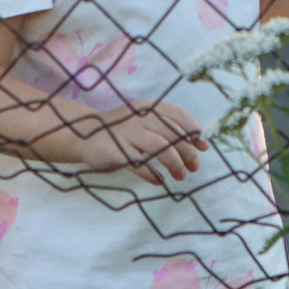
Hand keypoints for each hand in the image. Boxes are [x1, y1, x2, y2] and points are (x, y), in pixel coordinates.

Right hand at [64, 98, 206, 184]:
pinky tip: (159, 180)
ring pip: (160, 147)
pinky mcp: (116, 151)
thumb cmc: (124, 132)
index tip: (202, 147)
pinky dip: (152, 174)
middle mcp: (140, 118)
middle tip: (193, 168)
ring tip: (180, 176)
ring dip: (174, 163)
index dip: (193, 130)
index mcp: (149, 108)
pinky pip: (139, 164)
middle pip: (172, 134)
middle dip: (187, 152)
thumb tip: (203, 145)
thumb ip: (171, 131)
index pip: (178, 114)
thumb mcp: (146, 124)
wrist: (85, 135)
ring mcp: (128, 134)